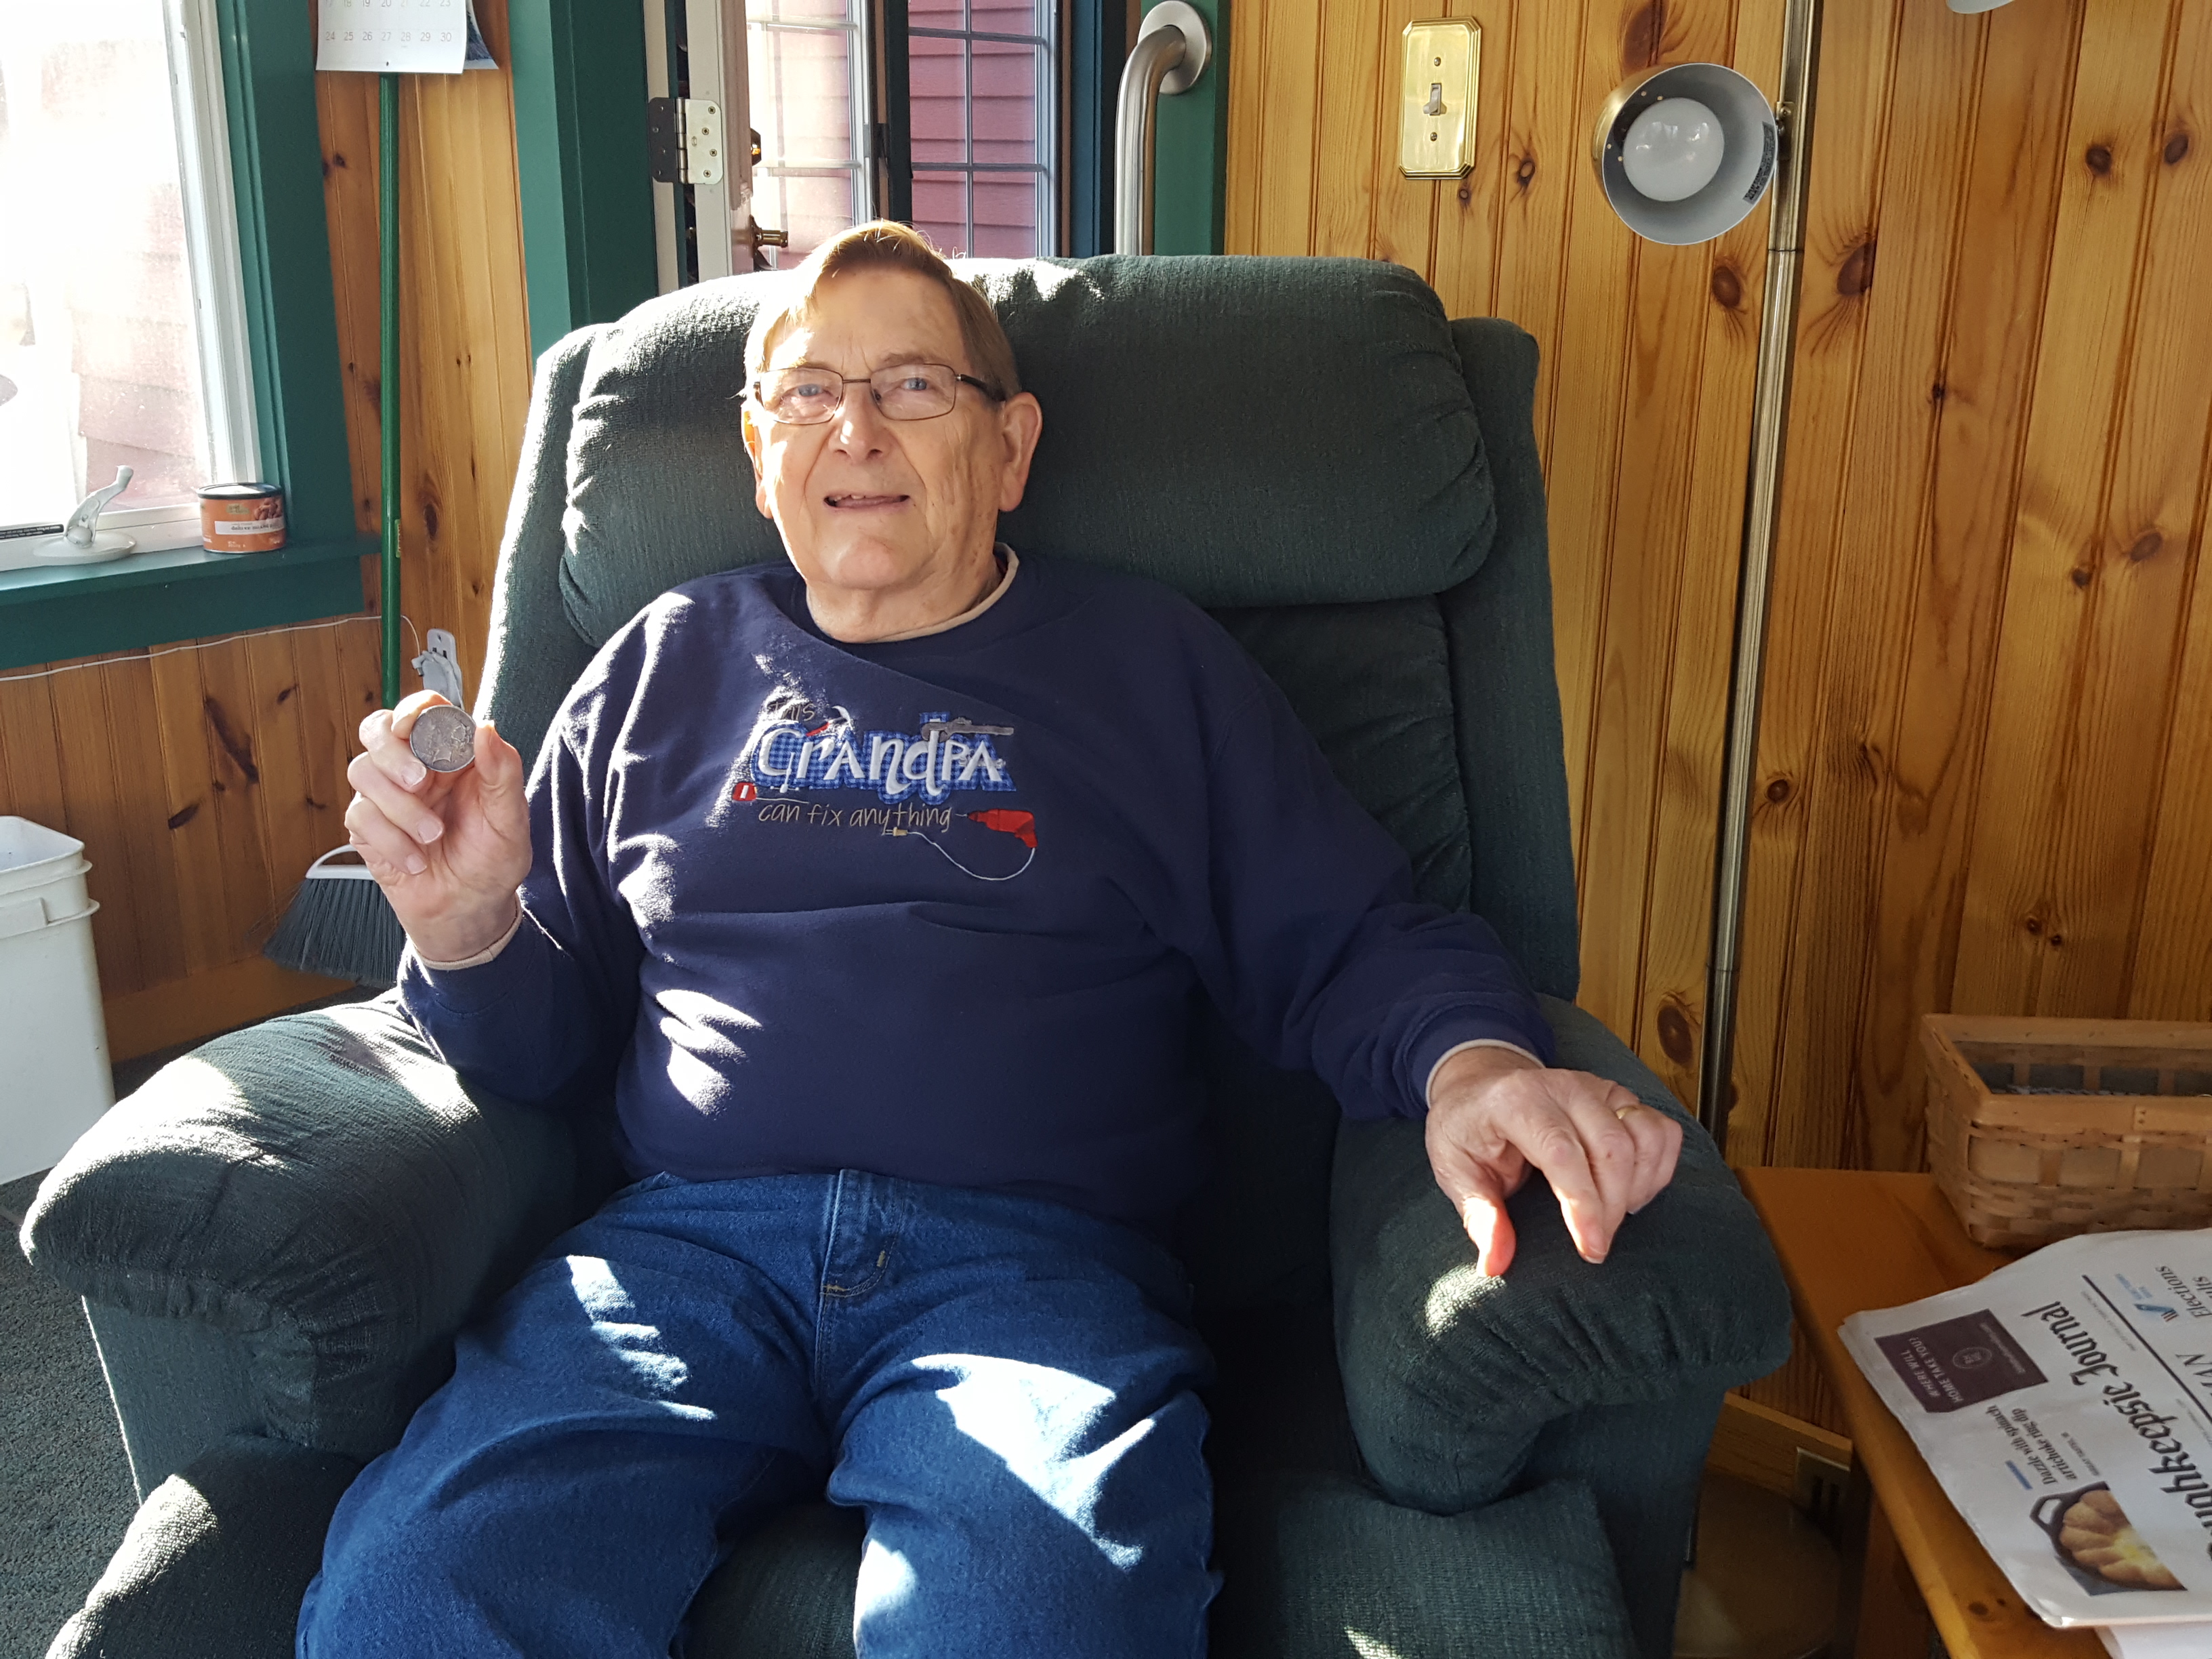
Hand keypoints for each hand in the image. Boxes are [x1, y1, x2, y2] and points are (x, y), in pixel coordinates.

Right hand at [344, 691, 530, 961]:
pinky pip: (359, 815)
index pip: (426, 711)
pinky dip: (389, 840)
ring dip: (398, 806)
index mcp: (453, 756)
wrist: (470, 911)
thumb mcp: (510, 819)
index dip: (415, 710)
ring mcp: (388, 796)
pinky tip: (414, 861)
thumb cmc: (493, 862)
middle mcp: (417, 769)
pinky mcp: (368, 827)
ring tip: (431, 837)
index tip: (415, 727)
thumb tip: (486, 727)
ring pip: (363, 771)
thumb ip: (502, 771)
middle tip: (419, 783)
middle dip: (393, 752)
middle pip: (379, 729)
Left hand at [1423, 1046, 1682, 1275]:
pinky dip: (1658, 1166)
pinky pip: (1661, 1130)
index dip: (1583, 1205)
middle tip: (1596, 1247)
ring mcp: (1597, 1088)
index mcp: (1516, 1102)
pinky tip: (1632, 1192)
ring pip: (1644, 1137)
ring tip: (1612, 1217)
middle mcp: (1563, 1087)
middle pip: (1611, 1149)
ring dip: (1639, 1188)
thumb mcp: (1452, 1168)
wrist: (1480, 1084)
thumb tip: (1496, 1264)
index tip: (1591, 1250)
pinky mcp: (1620, 1097)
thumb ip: (1478, 1214)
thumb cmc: (1466, 1127)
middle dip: (1612, 1208)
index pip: (1562, 1153)